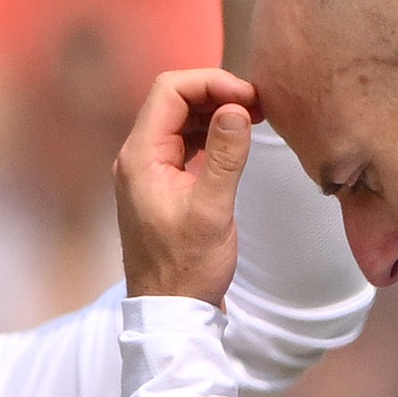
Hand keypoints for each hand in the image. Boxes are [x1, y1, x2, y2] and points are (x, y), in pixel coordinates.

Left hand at [114, 68, 256, 305]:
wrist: (171, 313)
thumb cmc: (188, 270)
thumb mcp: (212, 212)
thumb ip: (226, 156)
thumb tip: (238, 108)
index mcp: (140, 158)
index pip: (169, 91)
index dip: (211, 83)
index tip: (250, 99)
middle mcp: (137, 159)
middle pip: (173, 101)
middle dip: (216, 94)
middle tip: (259, 106)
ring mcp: (148, 173)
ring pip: (179, 122)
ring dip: (214, 113)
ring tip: (254, 118)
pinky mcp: (162, 186)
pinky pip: (183, 145)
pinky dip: (209, 135)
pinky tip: (235, 141)